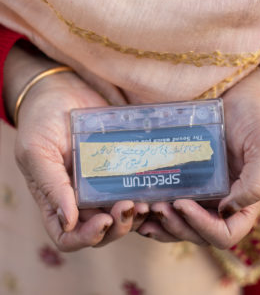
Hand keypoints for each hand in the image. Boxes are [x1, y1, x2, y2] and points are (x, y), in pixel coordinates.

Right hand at [13, 69, 147, 250]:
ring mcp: (103, 184)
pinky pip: (134, 190)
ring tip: (146, 201)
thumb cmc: (42, 120)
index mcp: (56, 200)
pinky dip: (145, 196)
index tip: (103, 221)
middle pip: (103, 230)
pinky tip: (155, 190)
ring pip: (123, 214)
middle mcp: (81, 198)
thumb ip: (50, 186)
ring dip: (136, 215)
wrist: (64, 91)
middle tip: (129, 206)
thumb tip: (69, 221)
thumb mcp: (37, 151)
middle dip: (119, 226)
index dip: (86, 238)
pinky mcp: (120, 169)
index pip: (69, 236)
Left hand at [138, 66, 259, 248]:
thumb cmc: (257, 118)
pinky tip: (140, 204)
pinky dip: (155, 210)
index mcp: (243, 200)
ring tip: (143, 208)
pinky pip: (171, 202)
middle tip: (156, 207)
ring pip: (180, 222)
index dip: (202, 227)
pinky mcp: (187, 177)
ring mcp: (203, 191)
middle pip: (197, 232)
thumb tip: (226, 211)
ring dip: (161, 222)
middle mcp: (222, 201)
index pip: (225, 233)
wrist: (241, 95)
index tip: (182, 203)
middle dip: (175, 225)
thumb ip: (255, 183)